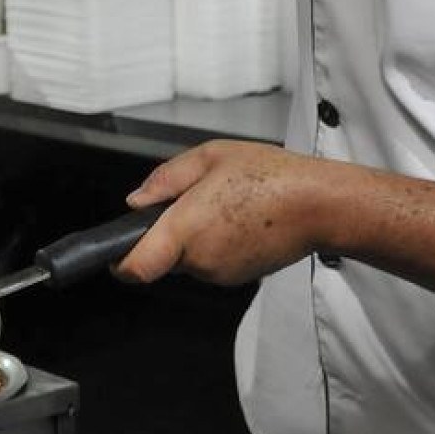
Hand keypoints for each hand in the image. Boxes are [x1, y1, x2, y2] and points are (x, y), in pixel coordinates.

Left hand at [118, 140, 331, 286]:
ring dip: (195, 238)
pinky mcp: (238, 277)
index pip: (136, 267)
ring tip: (226, 206)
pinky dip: (217, 245)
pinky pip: (212, 263)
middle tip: (196, 201)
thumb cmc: (271, 176)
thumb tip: (136, 201)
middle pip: (163, 257)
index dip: (120, 264)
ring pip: (189, 260)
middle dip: (168, 234)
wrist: (319, 205)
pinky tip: (241, 221)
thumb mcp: (209, 156)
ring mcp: (220, 272)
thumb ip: (165, 180)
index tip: (115, 254)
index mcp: (185, 228)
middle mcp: (200, 258)